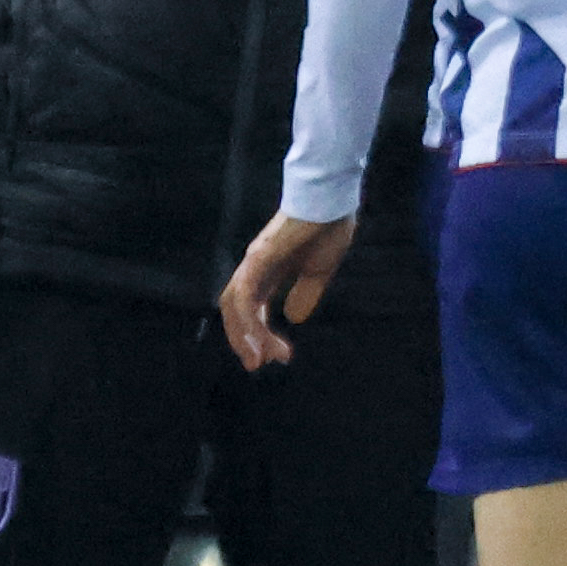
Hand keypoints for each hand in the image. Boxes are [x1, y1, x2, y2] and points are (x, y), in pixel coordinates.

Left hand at [218, 211, 351, 374]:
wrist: (332, 200)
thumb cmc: (328, 227)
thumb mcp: (320, 270)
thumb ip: (306, 293)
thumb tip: (294, 318)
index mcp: (268, 271)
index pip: (250, 307)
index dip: (256, 333)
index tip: (275, 357)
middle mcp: (254, 268)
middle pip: (234, 310)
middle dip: (243, 340)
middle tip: (257, 366)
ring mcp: (253, 262)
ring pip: (236, 307)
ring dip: (246, 337)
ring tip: (262, 360)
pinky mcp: (259, 259)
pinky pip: (245, 296)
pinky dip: (251, 322)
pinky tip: (265, 339)